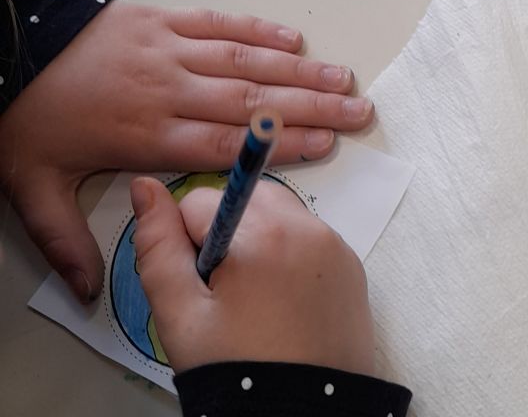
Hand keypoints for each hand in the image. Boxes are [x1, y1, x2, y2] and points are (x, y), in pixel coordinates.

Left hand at [0, 2, 374, 303]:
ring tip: (342, 78)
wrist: (2, 48)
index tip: (325, 146)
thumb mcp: (32, 188)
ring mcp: (167, 49)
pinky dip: (257, 29)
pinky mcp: (160, 18)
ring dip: (297, 71)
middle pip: (250, 102)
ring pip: (243, 61)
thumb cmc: (26, 119)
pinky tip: (292, 40)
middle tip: (357, 112)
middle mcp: (167, 89)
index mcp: (145, 134)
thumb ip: (65, 239)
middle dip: (310, 108)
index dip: (279, 146)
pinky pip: (217, 22)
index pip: (225, 143)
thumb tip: (91, 293)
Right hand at [131, 176, 374, 374]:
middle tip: (222, 295)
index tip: (199, 287)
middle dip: (223, 233)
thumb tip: (144, 185)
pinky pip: (310, 240)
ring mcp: (337, 247)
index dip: (184, 243)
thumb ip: (156, 246)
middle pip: (244, 199)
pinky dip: (289, 258)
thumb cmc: (238, 371)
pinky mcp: (353, 268)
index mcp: (264, 233)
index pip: (198, 202)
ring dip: (257, 242)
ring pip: (279, 216)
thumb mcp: (181, 315)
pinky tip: (281, 306)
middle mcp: (308, 228)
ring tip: (252, 304)